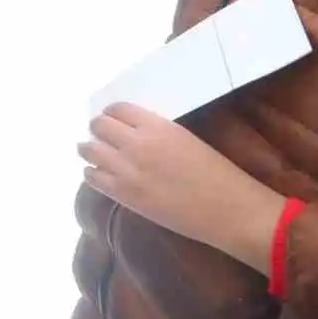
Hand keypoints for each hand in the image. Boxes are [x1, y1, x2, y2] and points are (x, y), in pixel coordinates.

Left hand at [80, 103, 285, 270]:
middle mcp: (137, 144)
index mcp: (157, 127)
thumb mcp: (184, 139)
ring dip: (90, 149)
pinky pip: (92, 176)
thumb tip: (129, 130)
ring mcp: (127, 170)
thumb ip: (154, 132)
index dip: (112, 114)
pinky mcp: (123, 194)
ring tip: (96, 153)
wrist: (229, 209)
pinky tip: (100, 173)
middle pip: (98, 126)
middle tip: (103, 136)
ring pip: (88, 149)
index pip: (117, 109)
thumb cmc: (216, 173)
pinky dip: (92, 172)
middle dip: (98, 129)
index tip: (113, 120)